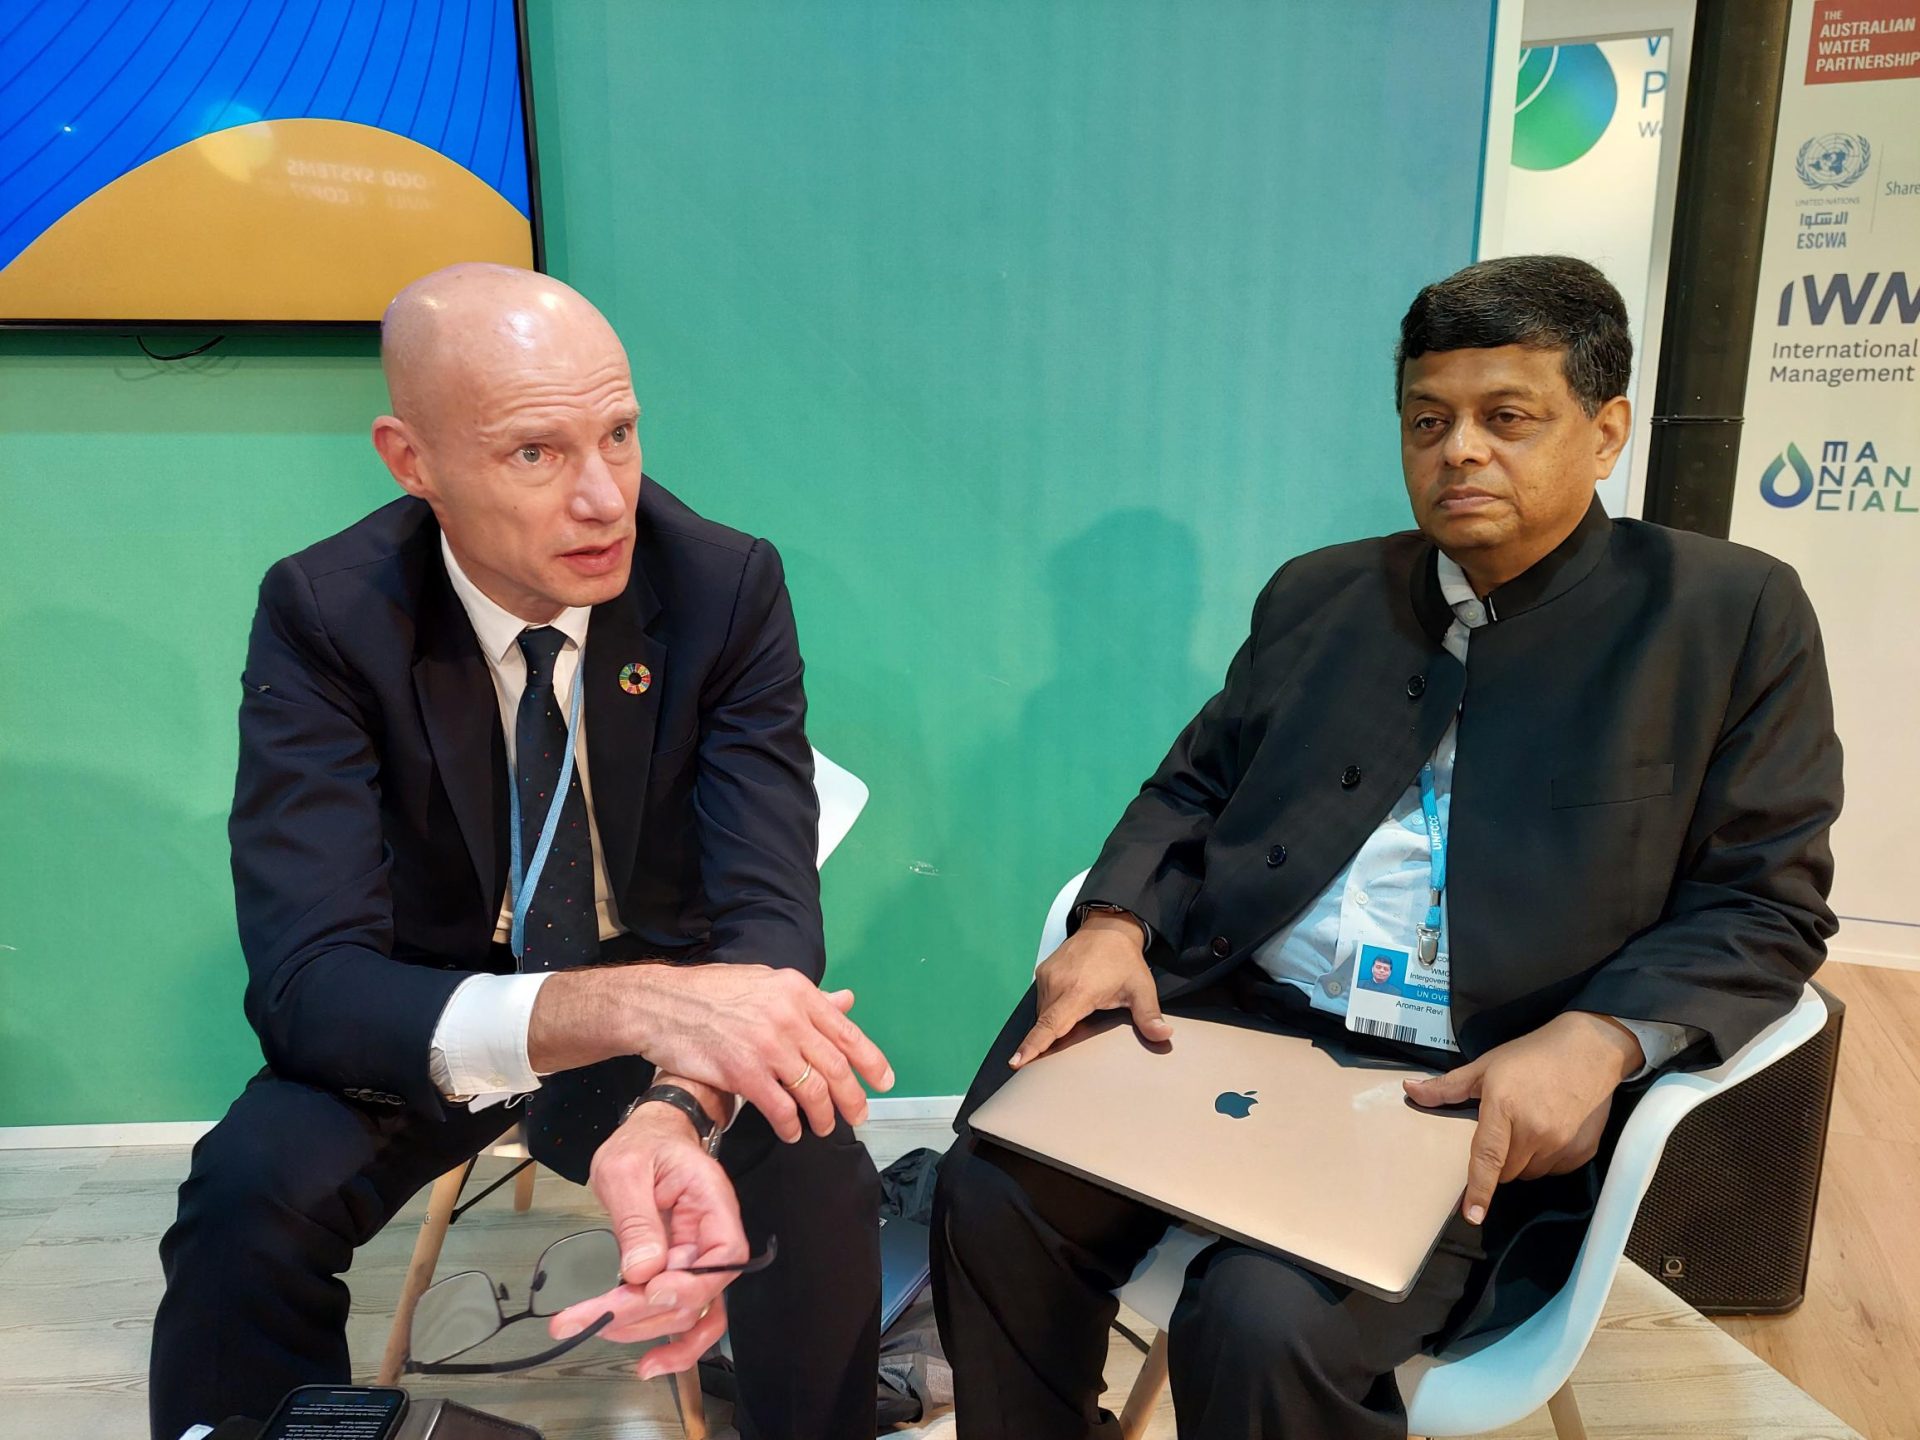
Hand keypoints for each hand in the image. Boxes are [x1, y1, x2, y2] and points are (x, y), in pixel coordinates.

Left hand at [549, 1102, 743, 1379]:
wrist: (648, 1136)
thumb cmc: (642, 1144)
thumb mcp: (626, 1169)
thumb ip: (636, 1220)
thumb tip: (642, 1272)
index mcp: (712, 1202)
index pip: (724, 1256)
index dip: (692, 1284)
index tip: (647, 1290)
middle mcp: (713, 1236)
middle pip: (699, 1293)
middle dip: (646, 1311)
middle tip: (594, 1315)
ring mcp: (699, 1258)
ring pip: (692, 1314)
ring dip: (648, 1330)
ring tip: (600, 1329)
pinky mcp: (680, 1272)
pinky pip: (683, 1314)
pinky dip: (667, 1341)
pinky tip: (647, 1361)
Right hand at [629, 964, 893, 1142]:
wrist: (662, 1004)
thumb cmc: (714, 992)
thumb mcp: (766, 982)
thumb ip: (807, 998)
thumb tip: (846, 1001)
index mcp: (798, 992)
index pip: (847, 1032)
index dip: (871, 1062)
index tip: (884, 1083)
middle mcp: (789, 1017)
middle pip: (836, 1067)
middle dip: (853, 1098)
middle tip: (858, 1116)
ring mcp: (767, 1046)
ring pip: (813, 1091)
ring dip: (824, 1116)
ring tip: (825, 1128)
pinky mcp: (744, 1073)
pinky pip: (780, 1108)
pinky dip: (791, 1126)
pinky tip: (792, 1132)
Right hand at [1010, 911, 1171, 1068]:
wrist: (1108, 927)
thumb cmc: (1124, 959)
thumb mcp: (1141, 988)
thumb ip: (1149, 1015)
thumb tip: (1164, 1036)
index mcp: (1079, 991)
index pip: (1051, 1024)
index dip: (1033, 1045)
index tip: (1016, 1061)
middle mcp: (1058, 983)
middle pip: (1047, 1023)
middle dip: (1050, 1040)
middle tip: (1070, 1042)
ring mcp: (1048, 975)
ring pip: (1043, 1012)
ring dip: (1054, 1022)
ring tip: (1078, 1014)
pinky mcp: (1042, 971)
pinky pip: (1042, 1000)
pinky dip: (1051, 1009)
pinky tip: (1069, 1005)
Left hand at [1402, 1011, 1642, 1225]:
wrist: (1589, 1051)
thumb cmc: (1532, 1055)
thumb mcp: (1485, 1066)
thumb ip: (1448, 1086)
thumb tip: (1410, 1091)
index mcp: (1505, 1108)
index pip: (1488, 1157)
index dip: (1479, 1189)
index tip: (1472, 1215)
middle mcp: (1535, 1131)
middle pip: (1506, 1171)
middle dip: (1499, 1160)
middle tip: (1503, 1130)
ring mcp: (1562, 1144)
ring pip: (1529, 1173)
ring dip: (1522, 1160)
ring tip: (1528, 1125)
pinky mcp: (1582, 1151)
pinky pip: (1554, 1170)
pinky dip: (1546, 1159)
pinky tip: (1550, 1130)